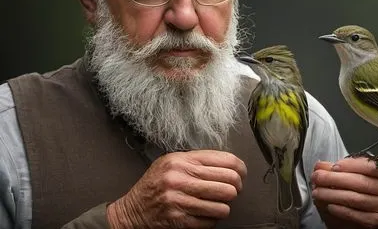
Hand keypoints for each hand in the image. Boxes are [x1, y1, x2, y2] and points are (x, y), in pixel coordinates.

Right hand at [106, 150, 246, 228]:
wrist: (131, 211)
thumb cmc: (156, 185)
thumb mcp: (171, 163)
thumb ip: (197, 161)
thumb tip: (231, 166)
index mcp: (182, 160)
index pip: (226, 161)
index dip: (240, 169)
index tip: (242, 175)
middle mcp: (180, 178)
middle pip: (229, 182)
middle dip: (236, 189)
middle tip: (232, 191)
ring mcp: (179, 200)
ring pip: (224, 204)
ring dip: (224, 206)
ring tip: (218, 204)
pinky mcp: (179, 220)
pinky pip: (211, 221)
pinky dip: (212, 219)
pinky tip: (205, 214)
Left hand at [311, 153, 377, 228]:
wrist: (364, 207)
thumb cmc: (361, 183)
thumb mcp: (352, 170)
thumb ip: (337, 166)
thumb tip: (320, 166)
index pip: (376, 165)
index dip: (354, 165)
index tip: (335, 166)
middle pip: (362, 182)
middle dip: (335, 179)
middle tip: (317, 177)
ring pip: (357, 198)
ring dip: (333, 195)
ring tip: (317, 191)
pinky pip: (357, 214)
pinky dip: (341, 210)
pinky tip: (329, 205)